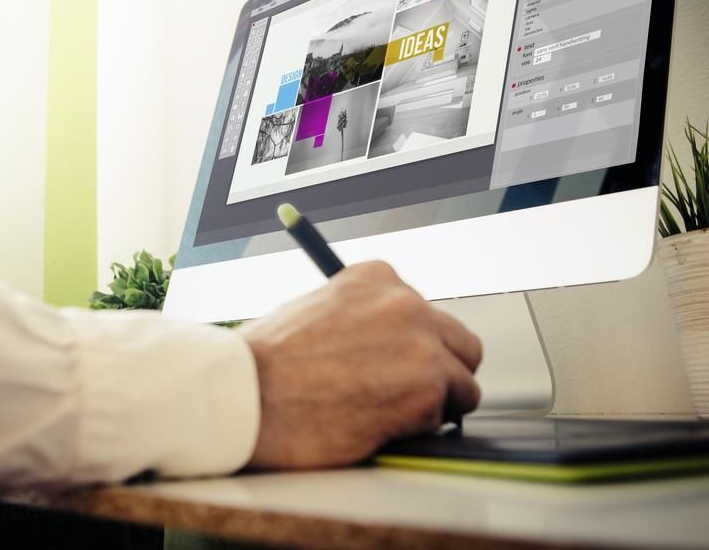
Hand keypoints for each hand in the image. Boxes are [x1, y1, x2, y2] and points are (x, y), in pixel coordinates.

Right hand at [239, 261, 481, 469]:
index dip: (412, 347)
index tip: (395, 366)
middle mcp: (407, 303)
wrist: (245, 396)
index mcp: (378, 277)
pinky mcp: (425, 392)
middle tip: (405, 396)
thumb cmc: (266, 363)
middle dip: (439, 373)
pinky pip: (444, 418)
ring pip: (463, 384)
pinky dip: (419, 430)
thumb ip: (361, 320)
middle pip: (460, 344)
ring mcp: (421, 346)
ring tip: (385, 415)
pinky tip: (377, 427)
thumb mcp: (317, 310)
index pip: (424, 313)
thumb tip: (388, 347)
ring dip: (433, 405)